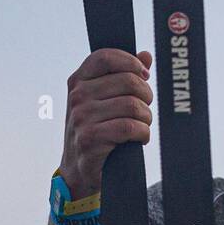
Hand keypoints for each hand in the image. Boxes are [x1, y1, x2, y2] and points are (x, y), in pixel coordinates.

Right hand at [60, 48, 152, 196]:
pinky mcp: (89, 139)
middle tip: (145, 108)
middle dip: (146, 95)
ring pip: (132, 105)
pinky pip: (129, 127)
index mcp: (78, 81)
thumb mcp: (104, 100)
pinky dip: (142, 133)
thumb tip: (146, 55)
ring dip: (146, 117)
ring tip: (142, 125)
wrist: (79, 169)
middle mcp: (77, 96)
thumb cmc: (97, 130)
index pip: (106, 57)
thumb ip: (124, 76)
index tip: (144, 75)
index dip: (131, 62)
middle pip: (128, 81)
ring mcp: (81, 117)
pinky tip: (140, 138)